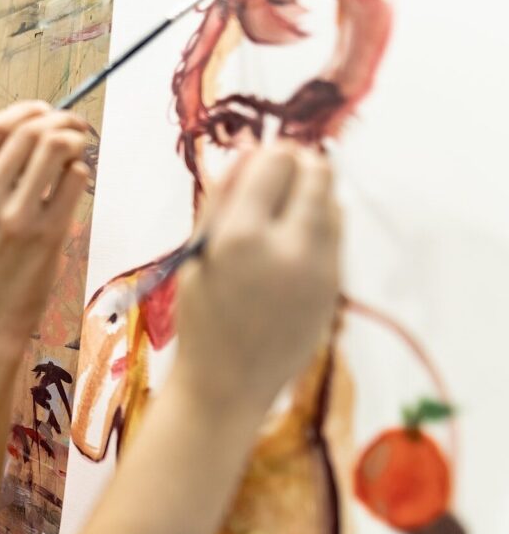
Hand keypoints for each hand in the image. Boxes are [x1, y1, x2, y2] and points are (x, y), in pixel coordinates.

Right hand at [0, 101, 94, 343]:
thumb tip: (31, 127)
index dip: (28, 110)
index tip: (47, 110)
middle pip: (29, 131)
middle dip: (60, 118)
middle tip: (75, 125)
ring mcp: (12, 218)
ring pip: (55, 147)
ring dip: (75, 138)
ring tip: (80, 146)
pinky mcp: (44, 235)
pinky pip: (74, 179)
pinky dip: (80, 171)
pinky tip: (74, 182)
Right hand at [173, 143, 341, 410]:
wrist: (228, 385)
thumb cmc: (200, 319)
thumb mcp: (197, 256)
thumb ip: (222, 200)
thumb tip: (248, 148)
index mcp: (241, 237)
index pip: (276, 160)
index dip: (267, 157)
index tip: (256, 169)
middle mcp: (288, 247)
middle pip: (317, 172)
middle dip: (299, 167)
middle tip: (277, 184)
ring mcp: (320, 268)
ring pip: (333, 201)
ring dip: (312, 197)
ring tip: (281, 222)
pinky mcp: (336, 286)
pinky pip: (336, 236)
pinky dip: (319, 229)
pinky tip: (291, 250)